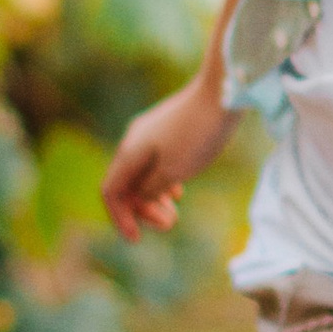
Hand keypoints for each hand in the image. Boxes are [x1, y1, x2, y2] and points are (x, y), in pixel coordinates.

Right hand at [102, 74, 230, 237]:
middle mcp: (134, 140)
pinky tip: (177, 193)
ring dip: (154, 197)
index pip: (111, 191)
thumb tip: (139, 197)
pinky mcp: (168, 128)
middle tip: (169, 225)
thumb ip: (151, 189)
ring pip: (142, 173)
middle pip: (126, 184)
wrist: (221, 92)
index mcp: (130, 152)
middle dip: (143, 210)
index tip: (136, 240)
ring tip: (174, 215)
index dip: (120, 218)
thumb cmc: (198, 133)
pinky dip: (163, 181)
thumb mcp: (173, 170)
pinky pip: (156, 162)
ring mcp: (151, 133)